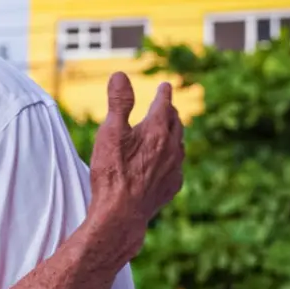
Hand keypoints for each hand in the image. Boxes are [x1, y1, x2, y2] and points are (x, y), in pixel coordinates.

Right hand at [87, 74, 184, 257]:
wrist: (122, 213)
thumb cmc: (113, 172)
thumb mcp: (110, 132)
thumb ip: (119, 102)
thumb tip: (120, 75)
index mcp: (156, 131)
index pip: (163, 105)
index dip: (163, 94)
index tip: (165, 86)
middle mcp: (171, 147)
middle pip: (175, 123)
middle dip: (170, 112)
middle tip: (166, 106)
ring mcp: (174, 168)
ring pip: (179, 145)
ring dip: (174, 134)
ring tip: (169, 132)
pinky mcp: (171, 186)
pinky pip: (176, 166)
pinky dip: (172, 158)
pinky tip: (166, 163)